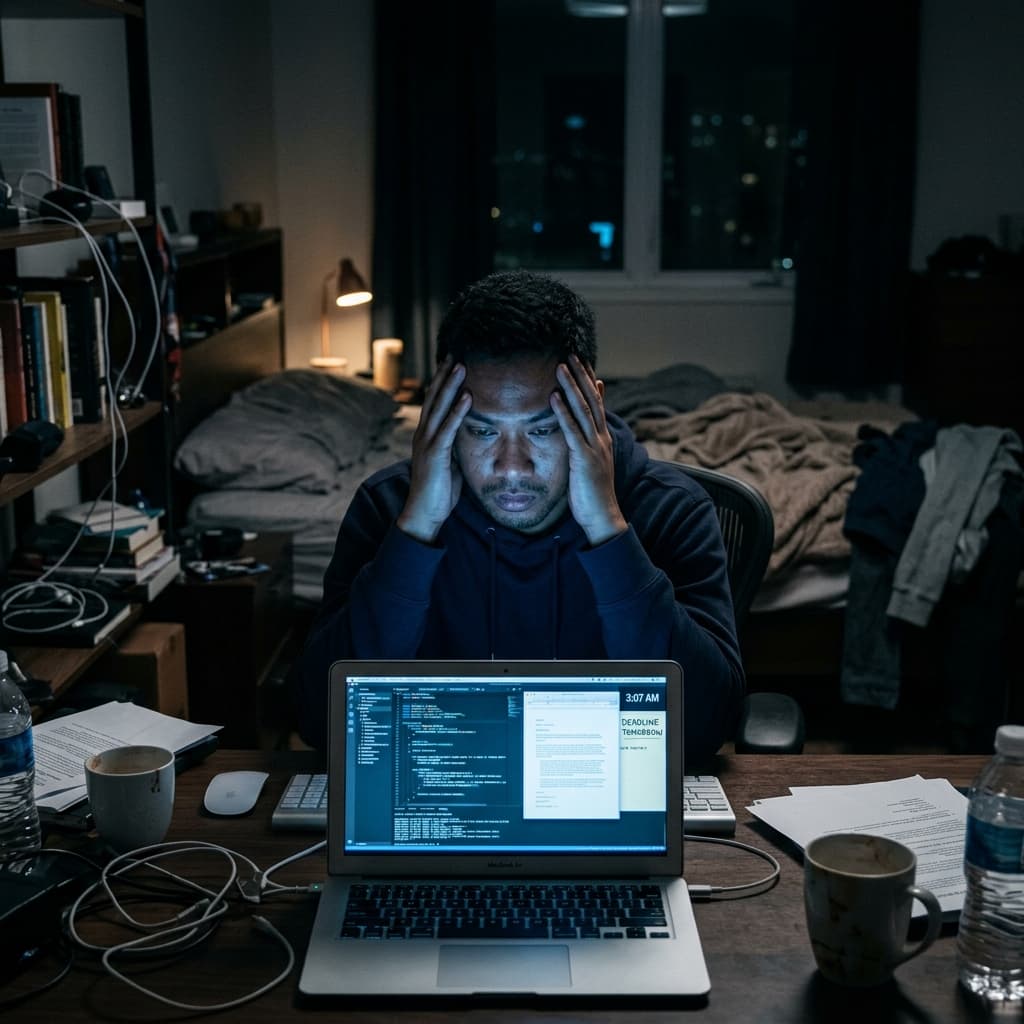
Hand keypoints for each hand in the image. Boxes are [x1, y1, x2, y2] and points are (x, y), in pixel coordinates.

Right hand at [397, 356, 471, 543]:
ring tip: (461, 365)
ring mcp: (427, 444)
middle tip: (455, 352)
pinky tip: (468, 397)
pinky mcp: (435, 455)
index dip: (442, 382)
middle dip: (444, 375)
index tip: (451, 362)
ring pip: (439, 408)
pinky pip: (448, 429)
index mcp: (427, 436)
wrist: (424, 514)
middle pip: (433, 398)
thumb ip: (455, 447)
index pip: (434, 402)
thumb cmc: (438, 492)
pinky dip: (458, 412)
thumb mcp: (449, 463)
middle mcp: (423, 435)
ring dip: (451, 386)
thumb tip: (468, 436)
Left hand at [550, 355, 626, 545]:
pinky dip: (563, 413)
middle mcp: (601, 439)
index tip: (581, 361)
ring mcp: (594, 448)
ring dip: (571, 387)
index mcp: (602, 439)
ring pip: (583, 410)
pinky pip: (572, 431)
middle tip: (571, 354)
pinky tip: (554, 397)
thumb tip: (582, 433)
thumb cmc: (592, 493)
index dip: (589, 381)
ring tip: (560, 367)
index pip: (597, 403)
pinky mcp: (584, 459)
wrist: (602, 516)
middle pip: (592, 400)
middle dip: (581, 376)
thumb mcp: (592, 463)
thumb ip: (588, 443)